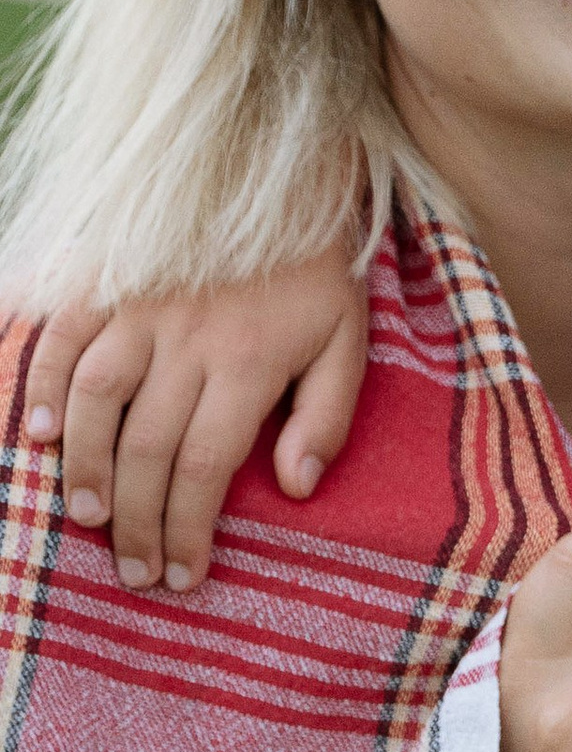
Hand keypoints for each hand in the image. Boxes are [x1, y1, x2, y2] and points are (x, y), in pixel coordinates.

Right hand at [21, 255, 370, 592]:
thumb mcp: (348, 339)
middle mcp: (189, 338)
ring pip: (99, 397)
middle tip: (134, 571)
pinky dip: (46, 384)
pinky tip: (43, 435)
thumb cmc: (315, 270)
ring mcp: (142, 305)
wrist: (285, 174)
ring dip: (86, 466)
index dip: (189, 529)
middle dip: (136, 522)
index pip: (207, 466)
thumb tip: (296, 487)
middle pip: (148, 447)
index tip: (184, 577)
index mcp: (250, 361)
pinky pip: (64, 335)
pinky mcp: (109, 278)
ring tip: (88, 518)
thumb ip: (326, 415)